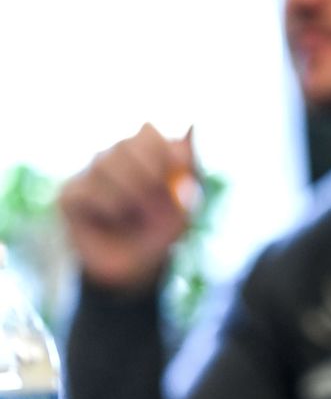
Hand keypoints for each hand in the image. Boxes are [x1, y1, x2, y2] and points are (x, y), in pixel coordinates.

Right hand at [59, 123, 195, 292]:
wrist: (132, 269)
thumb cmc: (160, 233)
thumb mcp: (182, 207)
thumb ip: (187, 172)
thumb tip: (192, 129)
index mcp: (145, 155)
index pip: (148, 131)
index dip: (162, 147)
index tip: (178, 165)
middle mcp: (115, 158)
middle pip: (126, 143)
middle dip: (147, 170)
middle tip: (156, 194)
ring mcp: (89, 174)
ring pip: (105, 164)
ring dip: (129, 193)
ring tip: (134, 215)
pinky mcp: (69, 193)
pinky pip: (87, 190)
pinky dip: (108, 207)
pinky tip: (111, 219)